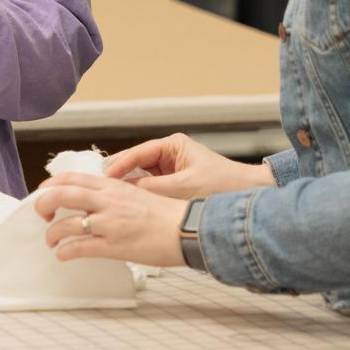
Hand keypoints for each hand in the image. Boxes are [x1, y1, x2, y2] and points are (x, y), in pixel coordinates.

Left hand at [33, 173, 185, 268]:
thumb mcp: (137, 194)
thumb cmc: (167, 214)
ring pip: (66, 224)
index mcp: (113, 186)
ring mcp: (109, 223)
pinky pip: (80, 247)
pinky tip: (62, 254)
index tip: (43, 191)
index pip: (72, 178)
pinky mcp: (114, 246)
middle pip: (61, 194)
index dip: (51, 184)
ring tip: (51, 240)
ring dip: (52, 233)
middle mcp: (107, 201)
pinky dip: (65, 251)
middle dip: (43, 204)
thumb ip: (114, 195)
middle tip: (42, 215)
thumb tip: (96, 201)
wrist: (188, 229)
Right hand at [103, 134, 275, 200]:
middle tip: (101, 188)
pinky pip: (151, 187)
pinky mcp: (174, 184)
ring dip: (130, 186)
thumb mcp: (184, 187)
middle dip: (120, 175)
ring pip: (142, 177)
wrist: (248, 194)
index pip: (138, 152)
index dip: (119, 165)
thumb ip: (152, 187)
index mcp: (173, 145)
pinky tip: (131, 204)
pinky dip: (141, 194)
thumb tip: (125, 189)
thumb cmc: (224, 184)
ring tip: (112, 197)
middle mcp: (170, 154)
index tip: (105, 177)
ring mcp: (171, 169)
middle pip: (136, 163)